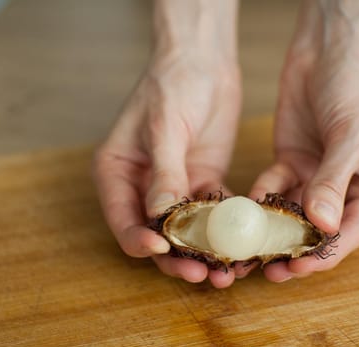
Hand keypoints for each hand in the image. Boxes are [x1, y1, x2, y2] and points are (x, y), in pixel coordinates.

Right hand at [94, 50, 241, 287]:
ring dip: (204, 253)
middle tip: (201, 274)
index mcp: (117, 172)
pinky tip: (241, 246)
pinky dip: (224, 232)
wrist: (203, 61)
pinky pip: (211, 215)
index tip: (162, 248)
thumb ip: (164, 173)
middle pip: (155, 234)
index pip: (122, 218)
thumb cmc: (172, 84)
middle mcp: (141, 185)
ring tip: (226, 272)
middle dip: (177, 257)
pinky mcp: (201, 181)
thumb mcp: (164, 126)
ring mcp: (173, 187)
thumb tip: (160, 216)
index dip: (140, 239)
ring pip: (185, 232)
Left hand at [248, 0, 358, 281]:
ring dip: (269, 233)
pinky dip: (258, 201)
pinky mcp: (289, 167)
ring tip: (247, 252)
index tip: (295, 268)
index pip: (349, 234)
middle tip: (266, 269)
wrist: (326, 56)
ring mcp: (315, 181)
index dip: (322, 255)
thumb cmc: (355, 92)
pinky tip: (242, 212)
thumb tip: (323, 225)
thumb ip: (334, 182)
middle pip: (316, 232)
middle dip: (292, 251)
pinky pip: (272, 191)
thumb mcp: (350, 138)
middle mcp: (345, 193)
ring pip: (290, 217)